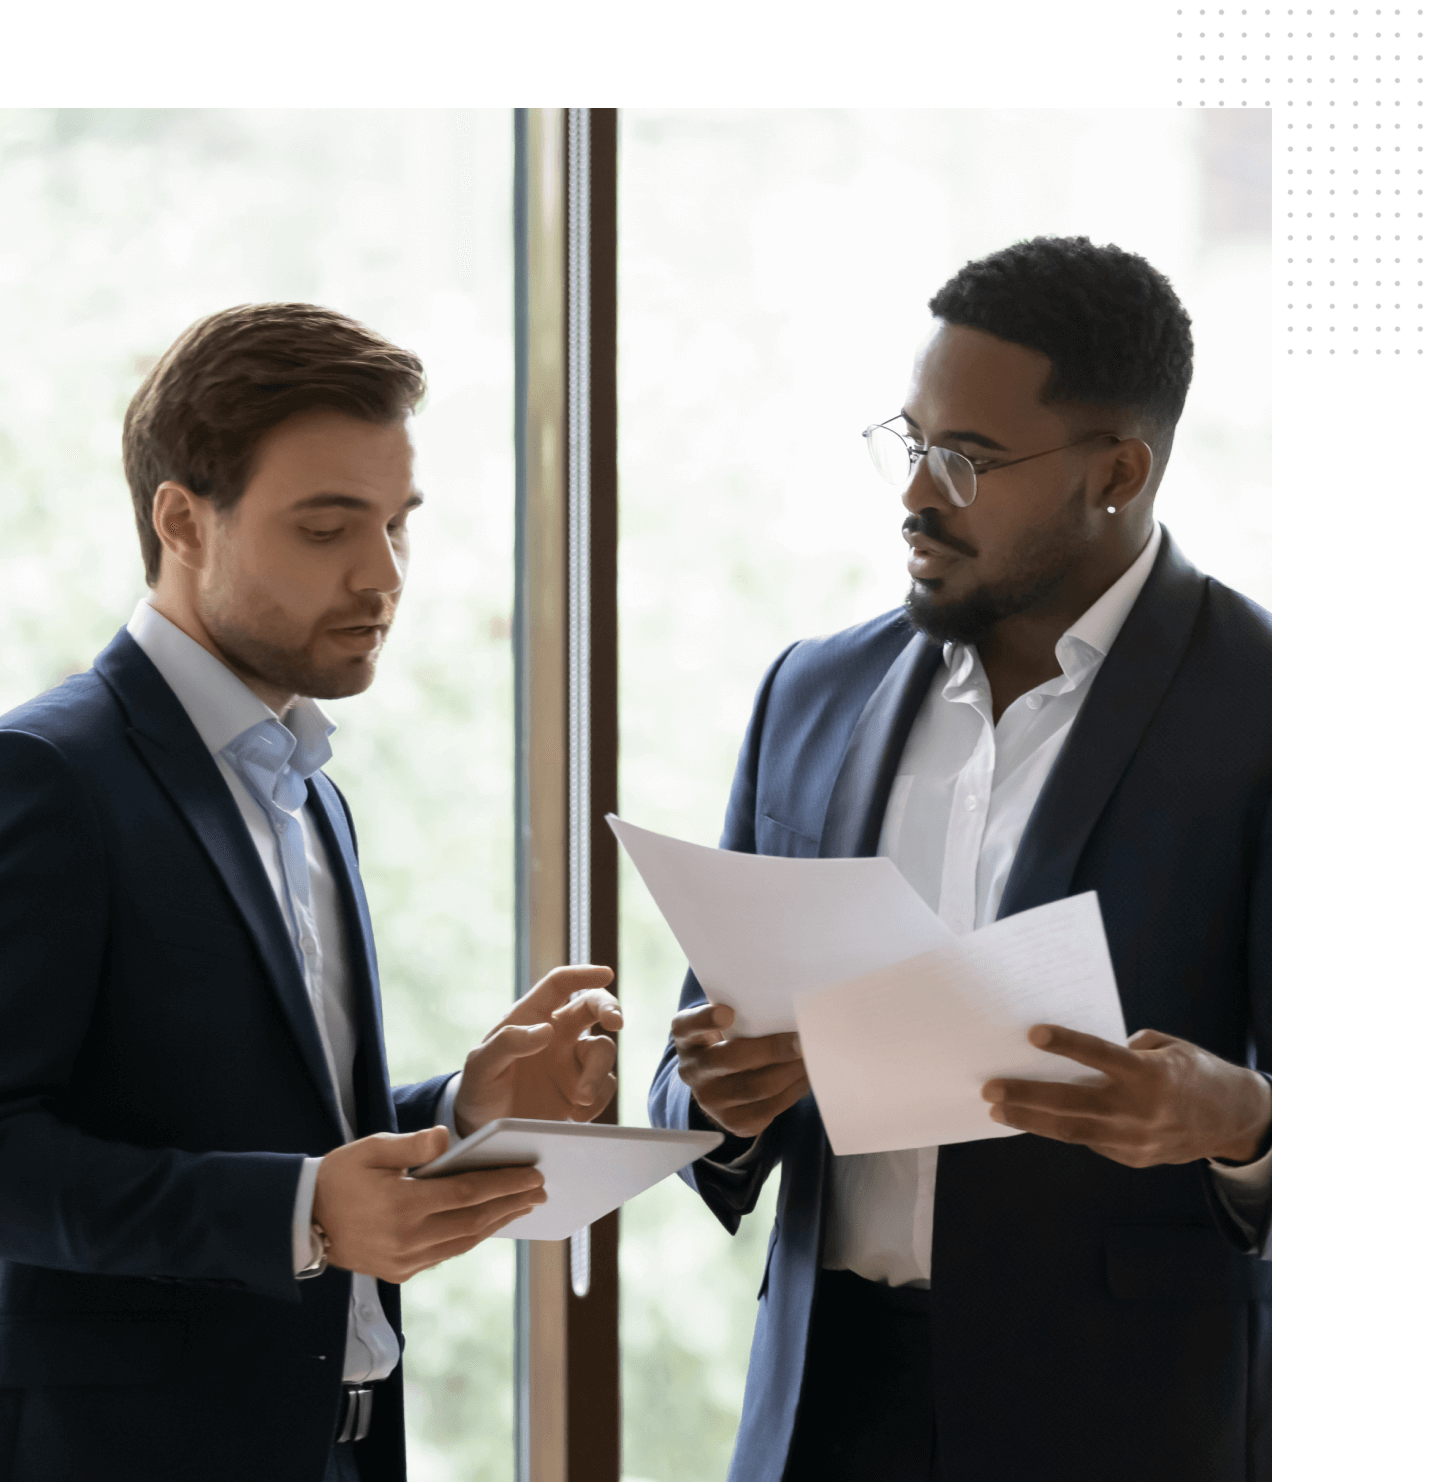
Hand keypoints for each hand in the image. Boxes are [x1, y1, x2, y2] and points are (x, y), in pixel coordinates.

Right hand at [311, 1126, 545, 1282]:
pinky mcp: (399, 1272)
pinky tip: (486, 1224)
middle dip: (511, 1204)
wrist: (302, 1220)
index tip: (533, 1175)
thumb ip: (411, 1144)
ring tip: (522, 1206)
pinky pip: (445, 1254)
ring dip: (496, 1223)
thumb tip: (446, 1138)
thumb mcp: (370, 1148)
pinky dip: (470, 1238)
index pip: (468, 1193)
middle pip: (474, 1220)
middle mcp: (408, 1239)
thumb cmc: (339, 1176)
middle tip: (540, 1190)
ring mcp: (404, 1261)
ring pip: (464, 1242)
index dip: (505, 1184)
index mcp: (403, 1205)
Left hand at [453, 964, 621, 1135]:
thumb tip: (546, 1030)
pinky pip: (605, 1086)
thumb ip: (507, 1043)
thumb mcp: (480, 1066)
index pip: (559, 984)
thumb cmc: (479, 1089)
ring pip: (603, 1050)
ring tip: (581, 1097)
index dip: (583, 974)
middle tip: (616, 1022)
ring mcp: (572, 1063)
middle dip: (609, 1008)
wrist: (485, 1132)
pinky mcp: (582, 1091)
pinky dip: (599, 1099)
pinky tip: (577, 1115)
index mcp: (531, 1018)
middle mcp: (557, 1035)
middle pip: (592, 1006)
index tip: (605, 975)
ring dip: (597, 1072)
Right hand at [672, 1002, 808, 1139]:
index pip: (688, 1026)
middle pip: (730, 1059)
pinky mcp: (732, 1122)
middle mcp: (692, 1070)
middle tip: (800, 1041)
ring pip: (755, 1088)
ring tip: (810, 1057)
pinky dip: (792, 1092)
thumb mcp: (726, 1021)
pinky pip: (767, 1110)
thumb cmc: (730, 1037)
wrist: (721, 1080)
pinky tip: (804, 1077)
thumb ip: (745, 1012)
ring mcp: (709, 1100)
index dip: (706, 1019)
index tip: (728, 1012)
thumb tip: (789, 1010)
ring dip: (789, 1072)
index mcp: (687, 1037)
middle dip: (771, 1050)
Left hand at [980, 1025, 1271, 1168]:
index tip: (1032, 1034)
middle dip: (1027, 1096)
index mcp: (1149, 1074)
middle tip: (990, 1088)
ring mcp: (1135, 1139)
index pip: (1099, 1056)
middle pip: (1072, 1104)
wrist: (1234, 1120)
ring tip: (998, 1110)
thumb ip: (1123, 1050)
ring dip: (1031, 1120)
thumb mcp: (1165, 1047)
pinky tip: (1035, 1119)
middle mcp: (1139, 1110)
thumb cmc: (1194, 1072)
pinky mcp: (1133, 1158)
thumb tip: (1074, 1056)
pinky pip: (1089, 1141)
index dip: (1066, 1044)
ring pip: (1072, 1131)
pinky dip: (1061, 1129)